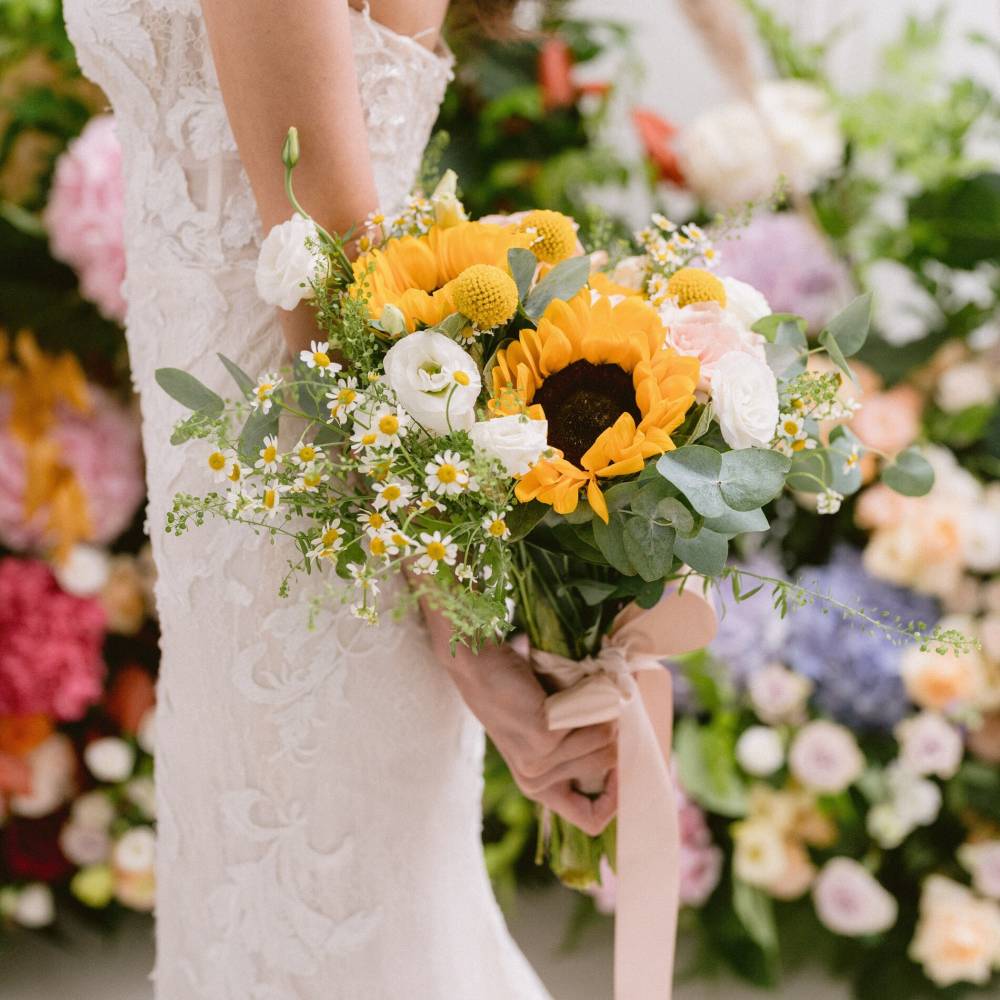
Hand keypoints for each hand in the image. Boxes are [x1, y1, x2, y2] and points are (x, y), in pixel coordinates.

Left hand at [420, 601, 616, 835]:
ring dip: (606, 713)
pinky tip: (578, 687)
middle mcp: (537, 781)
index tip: (624, 766)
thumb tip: (632, 750)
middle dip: (615, 732)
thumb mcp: (547, 731)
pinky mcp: (545, 739)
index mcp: (538, 787)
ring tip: (584, 692)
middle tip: (602, 704)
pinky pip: (599, 726)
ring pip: (608, 743)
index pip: (590, 819)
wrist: (479, 664)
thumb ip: (580, 749)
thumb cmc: (518, 693)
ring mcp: (540, 762)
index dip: (616, 799)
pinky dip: (598, 702)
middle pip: (609, 766)